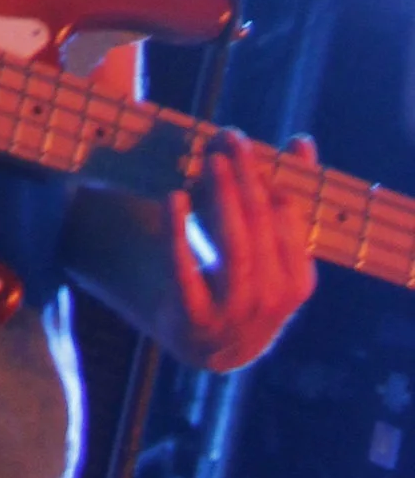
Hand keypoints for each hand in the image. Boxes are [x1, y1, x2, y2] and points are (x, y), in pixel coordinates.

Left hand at [157, 131, 317, 370]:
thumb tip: (303, 142)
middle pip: (262, 232)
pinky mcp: (193, 320)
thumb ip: (281, 191)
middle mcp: (272, 302)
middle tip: (232, 140)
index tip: (248, 145)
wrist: (201, 337)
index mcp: (296, 281)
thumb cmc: (238, 273)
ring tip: (211, 161)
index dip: (269, 181)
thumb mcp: (263, 240)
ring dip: (225, 202)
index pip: (289, 223)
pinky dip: (178, 234)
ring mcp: (234, 315)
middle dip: (248, 182)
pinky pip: (186, 274)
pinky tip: (173, 197)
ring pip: (235, 253)